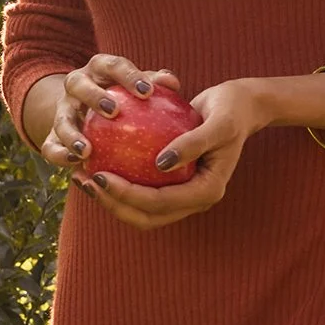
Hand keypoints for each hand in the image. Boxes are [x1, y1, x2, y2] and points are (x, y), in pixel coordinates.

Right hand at [39, 53, 179, 173]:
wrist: (87, 107)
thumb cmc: (126, 94)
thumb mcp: (138, 85)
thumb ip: (154, 83)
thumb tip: (172, 83)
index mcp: (99, 68)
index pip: (114, 65)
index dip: (129, 76)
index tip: (147, 91)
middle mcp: (76, 84)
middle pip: (79, 85)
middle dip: (94, 96)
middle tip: (114, 112)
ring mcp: (62, 109)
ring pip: (61, 119)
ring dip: (72, 135)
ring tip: (87, 151)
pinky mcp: (51, 133)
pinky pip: (50, 146)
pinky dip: (60, 155)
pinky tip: (76, 164)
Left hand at [82, 78, 271, 232]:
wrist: (241, 107)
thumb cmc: (231, 109)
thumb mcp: (219, 122)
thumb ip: (194, 143)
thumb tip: (160, 164)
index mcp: (208, 191)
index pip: (161, 203)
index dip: (127, 195)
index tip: (100, 175)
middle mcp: (194, 199)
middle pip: (146, 217)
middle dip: (113, 205)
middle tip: (86, 181)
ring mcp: (184, 195)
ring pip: (141, 212)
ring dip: (111, 201)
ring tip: (84, 178)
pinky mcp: (175, 185)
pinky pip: (142, 194)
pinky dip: (119, 187)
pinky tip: (98, 166)